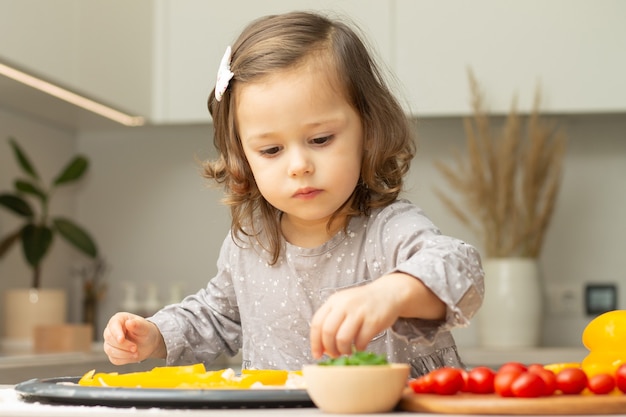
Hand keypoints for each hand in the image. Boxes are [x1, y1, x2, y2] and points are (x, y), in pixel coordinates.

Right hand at [102, 312, 165, 364]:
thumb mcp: (145, 327)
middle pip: (109, 338)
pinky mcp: (112, 353)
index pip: (113, 325)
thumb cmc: (146, 332)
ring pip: (109, 350)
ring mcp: (110, 342)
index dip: (116, 333)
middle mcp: (111, 330)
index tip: (121, 340)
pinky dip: (124, 359)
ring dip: (123, 353)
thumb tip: (129, 323)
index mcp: (119, 319)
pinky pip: (114, 359)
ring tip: (136, 352)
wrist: (149, 343)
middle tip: (135, 348)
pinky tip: (133, 356)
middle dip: (123, 345)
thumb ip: (137, 325)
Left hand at [309, 273, 445, 358]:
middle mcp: (344, 305)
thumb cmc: (362, 303)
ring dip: (343, 351)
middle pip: (328, 332)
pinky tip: (360, 347)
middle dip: (329, 349)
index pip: (317, 323)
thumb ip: (331, 321)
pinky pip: (360, 342)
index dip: (315, 342)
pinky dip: (358, 349)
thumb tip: (321, 347)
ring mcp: (359, 312)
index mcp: (333, 301)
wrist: (388, 293)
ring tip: (347, 352)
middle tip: (335, 355)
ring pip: (342, 339)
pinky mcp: (373, 321)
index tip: (317, 355)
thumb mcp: (343, 304)